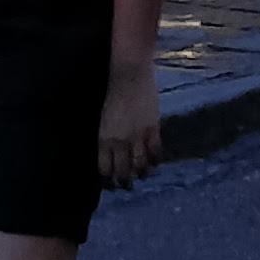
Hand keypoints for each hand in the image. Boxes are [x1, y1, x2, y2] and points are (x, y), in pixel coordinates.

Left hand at [97, 58, 163, 188]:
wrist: (128, 73)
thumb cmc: (112, 91)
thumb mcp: (103, 118)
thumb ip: (107, 136)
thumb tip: (110, 151)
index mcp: (104, 138)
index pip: (105, 168)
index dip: (108, 178)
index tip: (110, 182)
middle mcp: (120, 142)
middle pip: (123, 171)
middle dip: (124, 182)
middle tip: (126, 186)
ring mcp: (138, 136)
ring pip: (140, 165)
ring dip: (141, 174)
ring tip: (142, 176)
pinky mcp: (153, 128)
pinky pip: (155, 151)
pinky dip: (155, 160)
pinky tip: (155, 163)